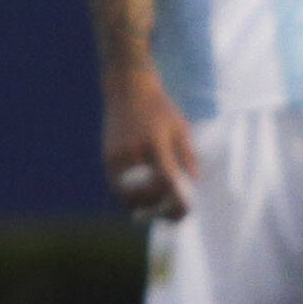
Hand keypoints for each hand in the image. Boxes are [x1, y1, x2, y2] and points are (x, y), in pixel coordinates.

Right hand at [101, 71, 198, 219]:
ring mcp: (116, 157)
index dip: (175, 199)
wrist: (128, 89)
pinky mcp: (107, 158)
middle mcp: (132, 152)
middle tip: (175, 214)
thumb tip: (195, 181)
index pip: (165, 181)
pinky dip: (130, 196)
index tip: (186, 208)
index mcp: (154, 143)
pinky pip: (117, 186)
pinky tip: (144, 199)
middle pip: (143, 194)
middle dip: (160, 209)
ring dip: (143, 207)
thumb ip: (187, 155)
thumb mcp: (180, 127)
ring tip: (159, 209)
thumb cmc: (159, 107)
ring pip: (126, 195)